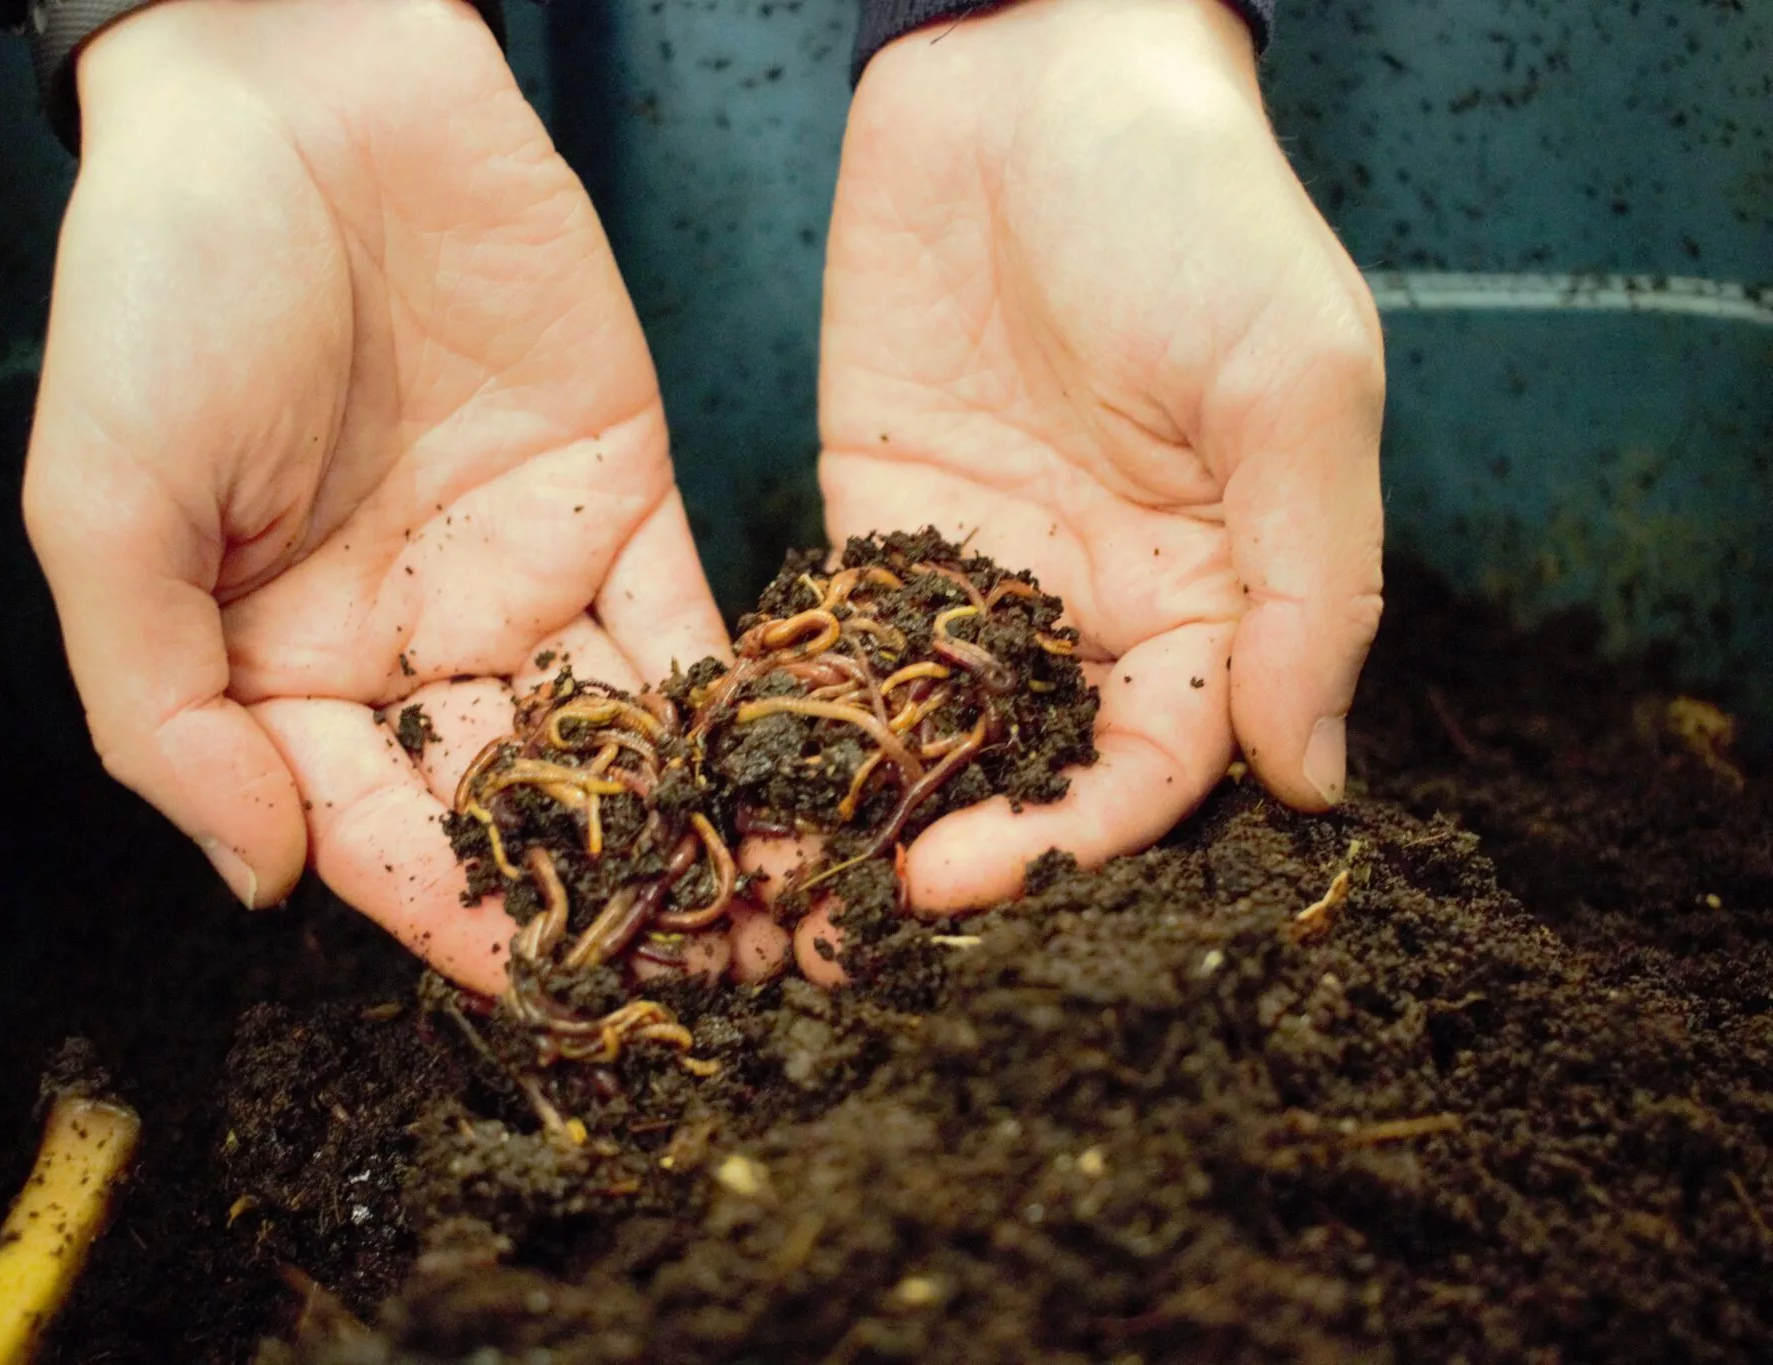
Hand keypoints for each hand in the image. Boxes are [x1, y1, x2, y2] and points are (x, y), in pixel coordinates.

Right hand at [22, 0, 728, 993]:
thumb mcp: (106, 506)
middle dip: (612, 903)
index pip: (382, 834)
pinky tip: (801, 779)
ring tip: (789, 910)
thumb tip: (256, 882)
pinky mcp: (622, 491)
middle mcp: (414, 643)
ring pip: (622, 737)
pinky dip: (744, 705)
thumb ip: (162, 710)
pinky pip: (688, 620)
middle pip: (521, 809)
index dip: (465, 923)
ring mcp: (524, 570)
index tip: (561, 1001)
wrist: (296, 86)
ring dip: (701, 827)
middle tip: (721, 984)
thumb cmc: (162, 283)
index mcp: (285, 671)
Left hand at [808, 0, 1385, 915]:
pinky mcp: (877, 522)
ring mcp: (982, 572)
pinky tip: (731, 775)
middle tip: (852, 929)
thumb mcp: (1293, 381)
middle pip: (1034, 774)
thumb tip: (1316, 785)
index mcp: (1219, 594)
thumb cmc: (1197, 208)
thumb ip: (1313, 582)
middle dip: (955, 854)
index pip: (1160, 764)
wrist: (1036, 71)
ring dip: (860, 811)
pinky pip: (841, 642)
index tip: (978, 879)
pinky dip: (797, 713)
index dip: (1078, 836)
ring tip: (771, 886)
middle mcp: (1100, 608)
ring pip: (931, 734)